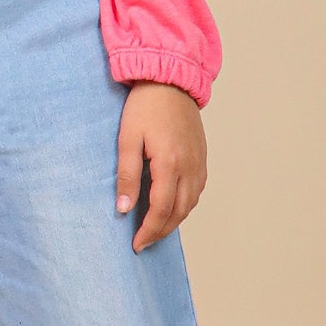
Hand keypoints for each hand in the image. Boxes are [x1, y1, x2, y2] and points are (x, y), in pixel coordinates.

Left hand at [116, 82, 206, 250]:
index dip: (149, 230)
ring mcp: (199, 161)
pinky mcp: (202, 156)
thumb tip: (123, 209)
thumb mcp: (127, 139)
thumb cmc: (144, 106)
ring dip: (175, 220)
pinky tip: (173, 207)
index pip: (161, 209)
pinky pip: (198, 189)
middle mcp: (189, 166)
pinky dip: (186, 204)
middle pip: (179, 211)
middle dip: (161, 231)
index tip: (137, 244)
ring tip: (156, 229)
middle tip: (144, 243)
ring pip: (191, 203)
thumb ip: (126, 175)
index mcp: (169, 163)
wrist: (169, 80)